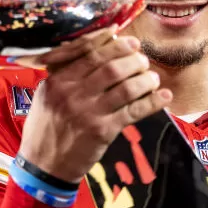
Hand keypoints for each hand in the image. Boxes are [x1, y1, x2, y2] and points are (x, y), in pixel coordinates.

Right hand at [18, 26, 171, 182]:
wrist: (44, 165)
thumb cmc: (47, 126)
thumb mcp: (46, 94)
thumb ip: (66, 72)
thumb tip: (99, 47)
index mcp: (57, 80)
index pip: (90, 53)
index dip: (115, 45)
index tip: (131, 42)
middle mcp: (72, 93)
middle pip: (111, 68)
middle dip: (134, 60)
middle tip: (143, 60)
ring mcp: (88, 113)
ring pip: (126, 88)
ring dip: (146, 79)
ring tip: (152, 78)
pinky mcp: (102, 131)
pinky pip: (134, 111)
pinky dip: (153, 102)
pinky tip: (164, 96)